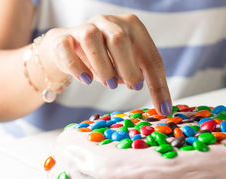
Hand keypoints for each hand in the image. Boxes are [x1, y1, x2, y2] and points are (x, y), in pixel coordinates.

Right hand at [38, 14, 171, 114]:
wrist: (67, 49)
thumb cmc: (106, 59)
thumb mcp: (128, 66)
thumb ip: (143, 79)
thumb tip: (163, 108)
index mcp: (132, 27)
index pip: (149, 55)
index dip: (158, 84)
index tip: (162, 108)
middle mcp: (108, 22)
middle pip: (119, 39)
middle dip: (128, 67)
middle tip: (132, 87)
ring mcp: (84, 28)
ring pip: (91, 39)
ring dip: (103, 66)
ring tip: (109, 83)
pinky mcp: (62, 39)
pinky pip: (67, 49)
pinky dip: (77, 66)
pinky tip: (86, 80)